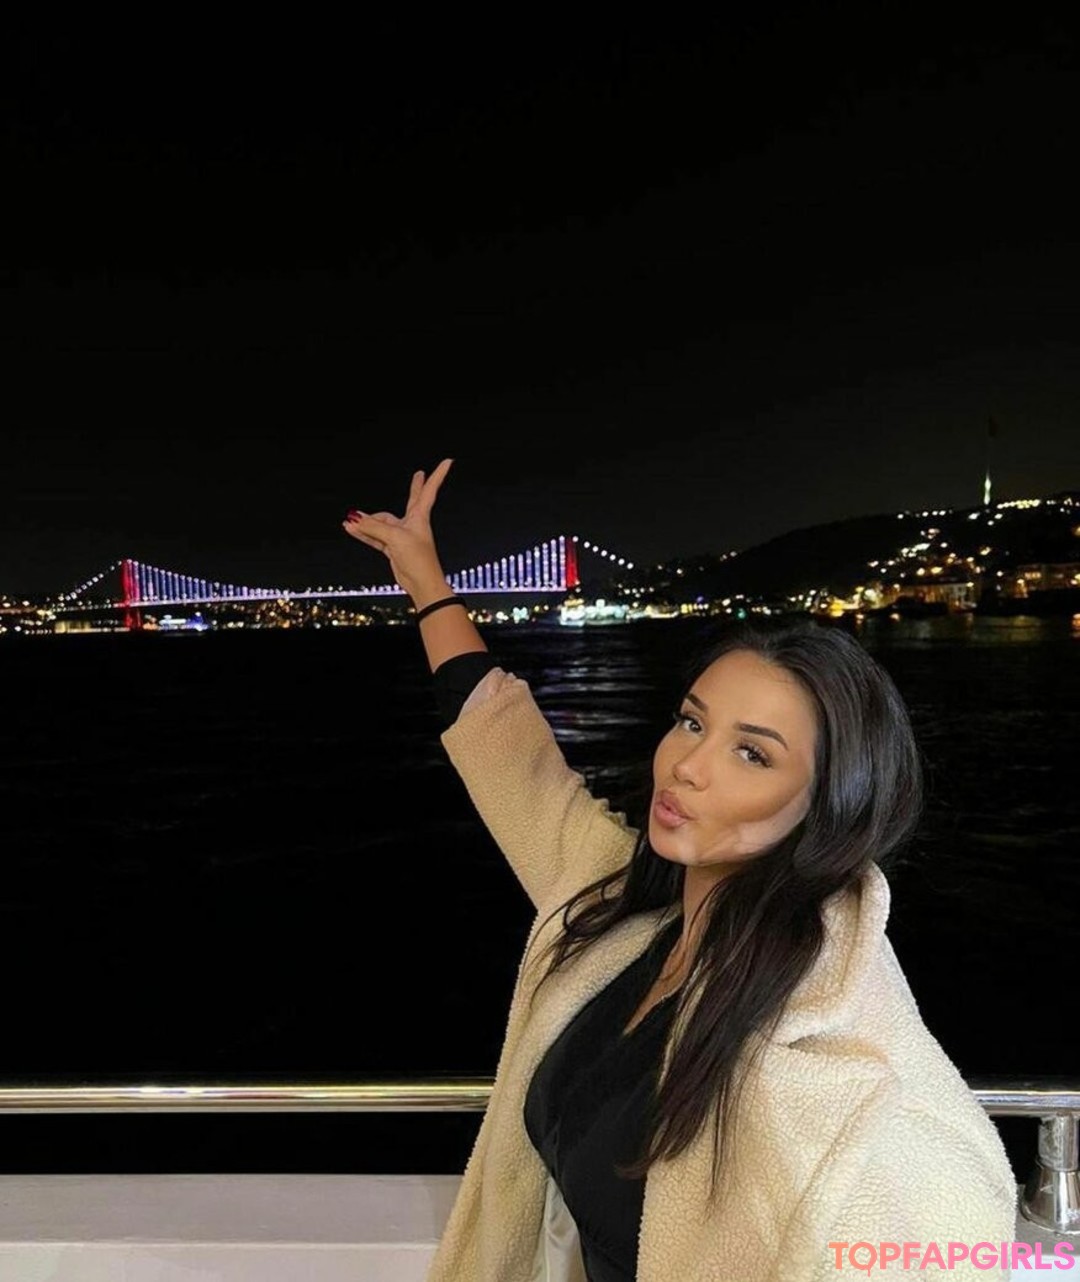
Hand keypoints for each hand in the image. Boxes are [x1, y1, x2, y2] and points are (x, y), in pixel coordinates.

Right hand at [342, 458, 454, 603]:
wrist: (421, 583)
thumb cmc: (418, 559)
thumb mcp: (394, 537)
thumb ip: (373, 527)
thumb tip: (355, 519)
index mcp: (420, 516)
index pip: (429, 490)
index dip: (438, 475)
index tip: (448, 461)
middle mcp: (412, 524)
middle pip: (412, 499)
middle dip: (415, 486)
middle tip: (419, 474)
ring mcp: (402, 536)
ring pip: (382, 523)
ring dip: (367, 521)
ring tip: (350, 518)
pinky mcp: (393, 549)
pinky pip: (375, 537)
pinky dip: (363, 533)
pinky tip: (351, 529)